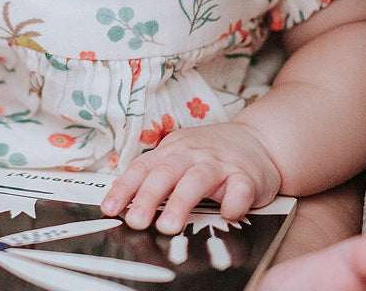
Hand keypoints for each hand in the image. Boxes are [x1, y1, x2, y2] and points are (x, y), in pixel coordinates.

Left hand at [101, 122, 281, 232]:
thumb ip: (154, 176)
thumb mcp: (177, 157)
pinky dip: (234, 202)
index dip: (124, 188)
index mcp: (171, 152)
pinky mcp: (246, 176)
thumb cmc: (209, 154)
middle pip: (165, 173)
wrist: (257, 139)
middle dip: (148, 198)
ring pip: (197, 180)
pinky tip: (227, 215)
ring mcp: (219, 164)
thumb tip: (120, 199)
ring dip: (181, 202)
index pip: (142, 168)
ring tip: (169, 226)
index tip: (109, 208)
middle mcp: (192, 155)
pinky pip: (240, 188)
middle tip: (135, 221)